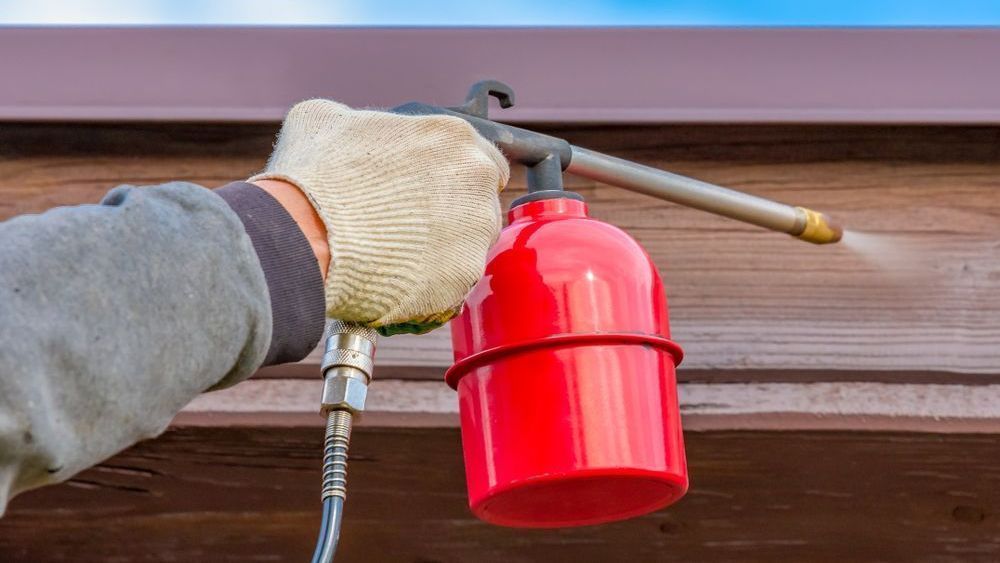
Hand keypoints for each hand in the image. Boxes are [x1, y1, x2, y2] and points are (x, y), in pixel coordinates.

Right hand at [250, 100, 509, 333]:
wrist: (301, 238)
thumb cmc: (311, 176)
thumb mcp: (324, 120)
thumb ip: (359, 122)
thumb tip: (352, 131)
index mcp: (452, 136)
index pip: (479, 154)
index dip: (452, 173)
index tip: (431, 188)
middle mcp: (476, 179)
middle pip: (480, 200)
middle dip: (453, 211)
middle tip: (412, 223)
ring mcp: (475, 232)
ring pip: (471, 243)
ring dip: (445, 249)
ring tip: (399, 253)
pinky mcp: (462, 277)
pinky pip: (453, 282)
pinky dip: (431, 284)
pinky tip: (396, 277)